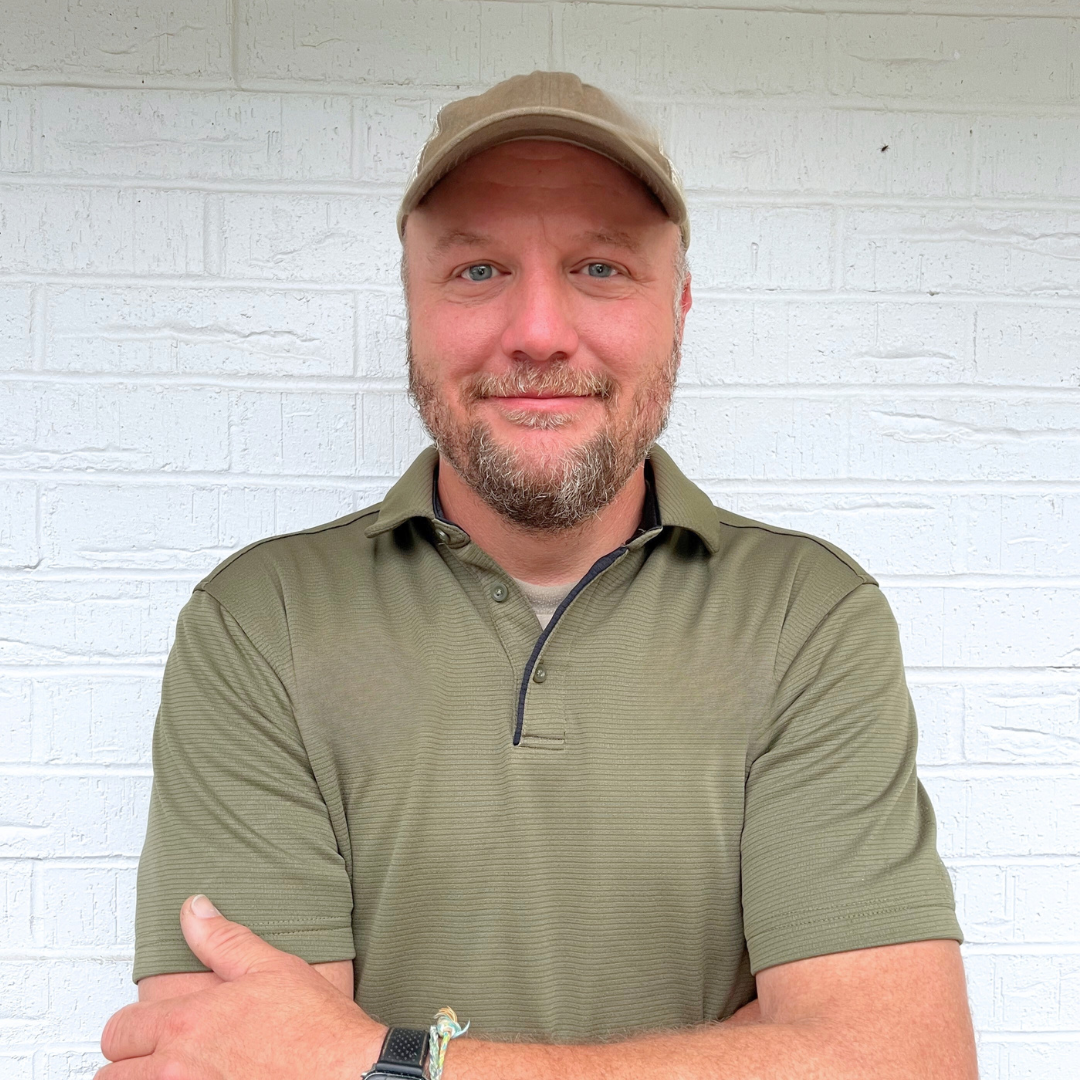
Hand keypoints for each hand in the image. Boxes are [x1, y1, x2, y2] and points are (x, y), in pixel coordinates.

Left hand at [98, 895, 386, 1079]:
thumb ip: (223, 940)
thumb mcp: (272, 968)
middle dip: (132, 1065)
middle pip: (112, 1076)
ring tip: (180, 1074)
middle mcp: (178, 1069)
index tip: (149, 1032)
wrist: (348, 1075)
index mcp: (188, 1022)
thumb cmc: (317, 1029)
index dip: (132, 1030)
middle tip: (160, 1058)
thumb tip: (195, 909)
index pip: (120, 1031)